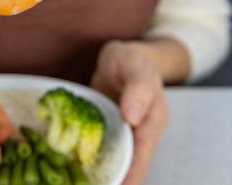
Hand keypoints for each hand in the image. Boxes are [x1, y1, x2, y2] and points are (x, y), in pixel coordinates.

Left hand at [90, 40, 169, 184]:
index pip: (144, 150)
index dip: (134, 171)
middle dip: (122, 180)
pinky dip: (92, 162)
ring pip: (117, 159)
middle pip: (132, 161)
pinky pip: (102, 151)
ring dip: (107, 174)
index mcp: (153, 118)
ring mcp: (123, 134)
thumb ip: (137, 88)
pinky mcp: (107, 133)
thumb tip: (133, 116)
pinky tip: (78, 172)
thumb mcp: (134, 66)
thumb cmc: (129, 60)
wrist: (118, 59)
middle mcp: (140, 131)